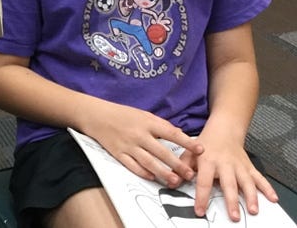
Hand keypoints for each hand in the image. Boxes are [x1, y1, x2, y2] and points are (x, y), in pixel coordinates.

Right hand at [82, 101, 203, 187]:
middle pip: (162, 152)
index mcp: (147, 122)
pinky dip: (143, 172)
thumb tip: (178, 132)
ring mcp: (128, 145)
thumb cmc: (121, 114)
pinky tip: (152, 178)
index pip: (171, 133)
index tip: (201, 149)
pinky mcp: (118, 153)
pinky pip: (132, 166)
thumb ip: (160, 125)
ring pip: (149, 162)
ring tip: (175, 182)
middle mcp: (139, 134)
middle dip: (178, 164)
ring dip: (163, 173)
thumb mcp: (142, 114)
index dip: (187, 142)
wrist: (95, 115)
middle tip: (190, 174)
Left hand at [178, 127, 277, 219]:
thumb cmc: (205, 144)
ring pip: (246, 182)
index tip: (200, 211)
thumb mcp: (189, 152)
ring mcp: (239, 166)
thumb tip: (172, 182)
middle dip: (232, 201)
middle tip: (234, 216)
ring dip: (252, 197)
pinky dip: (267, 188)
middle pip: (229, 184)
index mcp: (208, 161)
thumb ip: (182, 167)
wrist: (224, 130)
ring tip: (254, 211)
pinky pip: (259, 178)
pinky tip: (274, 199)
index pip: (203, 182)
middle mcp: (225, 164)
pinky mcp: (248, 167)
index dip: (201, 197)